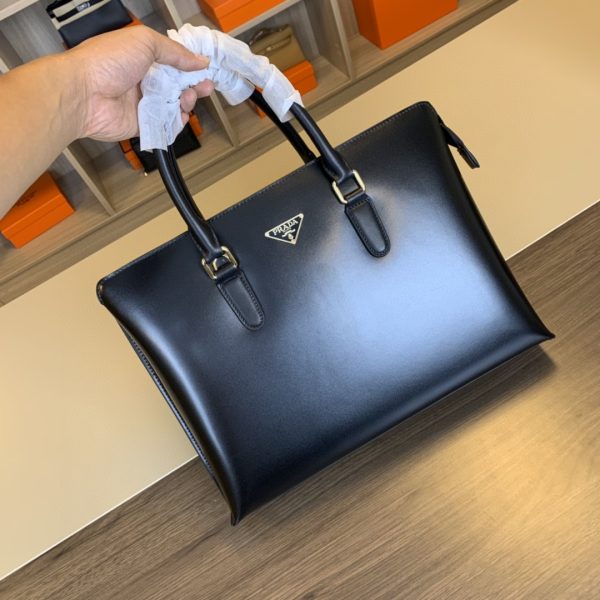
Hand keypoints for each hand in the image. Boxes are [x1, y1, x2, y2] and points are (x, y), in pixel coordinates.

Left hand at [68, 26, 213, 141]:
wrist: (83, 93)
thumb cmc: (104, 62)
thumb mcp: (145, 42)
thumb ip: (175, 52)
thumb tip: (198, 60)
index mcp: (141, 56)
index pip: (173, 61)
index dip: (190, 65)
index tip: (205, 68)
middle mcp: (142, 79)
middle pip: (177, 85)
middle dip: (194, 85)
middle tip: (205, 86)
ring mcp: (141, 102)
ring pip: (173, 106)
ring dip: (185, 102)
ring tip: (188, 98)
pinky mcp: (140, 123)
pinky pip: (164, 126)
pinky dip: (175, 123)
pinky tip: (179, 116)